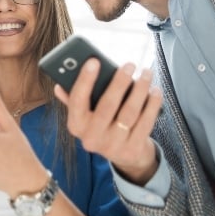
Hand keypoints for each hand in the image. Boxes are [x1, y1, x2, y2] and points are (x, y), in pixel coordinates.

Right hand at [56, 59, 162, 185]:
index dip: (85, 80)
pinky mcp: (132, 149)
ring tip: (146, 73)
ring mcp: (113, 146)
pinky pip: (145, 123)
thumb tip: (59, 85)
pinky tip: (155, 90)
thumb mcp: (85, 114)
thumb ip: (74, 99)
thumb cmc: (102, 124)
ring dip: (140, 90)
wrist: (123, 154)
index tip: (94, 61)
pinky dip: (152, 104)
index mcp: (76, 125)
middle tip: (129, 65)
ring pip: (129, 113)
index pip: (77, 101)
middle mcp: (92, 138)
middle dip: (119, 82)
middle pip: (107, 106)